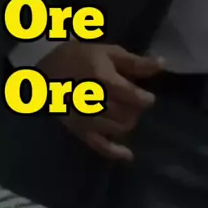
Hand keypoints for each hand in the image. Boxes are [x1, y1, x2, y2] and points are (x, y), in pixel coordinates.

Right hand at [37, 42, 164, 161]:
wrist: (45, 73)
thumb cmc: (79, 57)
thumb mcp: (107, 52)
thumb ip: (134, 62)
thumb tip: (162, 64)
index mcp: (101, 78)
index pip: (130, 95)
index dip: (144, 99)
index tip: (149, 98)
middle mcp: (94, 101)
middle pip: (126, 113)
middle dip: (135, 109)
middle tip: (135, 103)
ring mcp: (85, 119)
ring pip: (117, 128)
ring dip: (128, 122)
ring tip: (127, 114)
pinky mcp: (78, 131)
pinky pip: (99, 146)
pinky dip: (115, 152)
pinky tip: (128, 154)